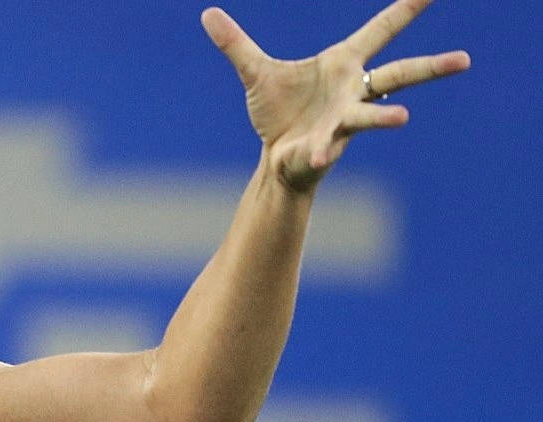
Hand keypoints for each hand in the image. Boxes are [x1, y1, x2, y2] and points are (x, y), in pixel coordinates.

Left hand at [202, 0, 469, 191]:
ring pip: (370, 115)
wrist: (277, 157)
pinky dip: (320, 152)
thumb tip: (207, 14)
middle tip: (464, 60)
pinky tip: (317, 156)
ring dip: (383, 116)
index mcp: (343, 64)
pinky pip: (325, 148)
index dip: (406, 10)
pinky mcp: (325, 147)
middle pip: (400, 73)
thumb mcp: (256, 73)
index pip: (382, 31)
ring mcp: (343, 120)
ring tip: (402, 118)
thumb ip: (236, 45)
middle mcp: (352, 91)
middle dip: (431, 67)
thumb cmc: (278, 112)